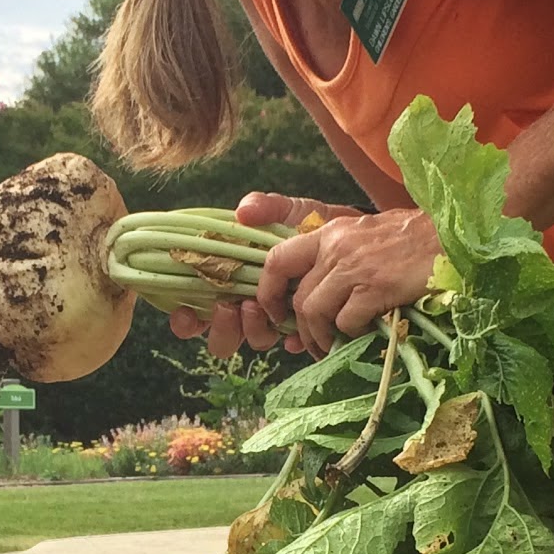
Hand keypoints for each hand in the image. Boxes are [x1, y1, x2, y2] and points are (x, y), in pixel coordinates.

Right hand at [168, 193, 375, 357]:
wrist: (366, 241)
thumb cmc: (322, 227)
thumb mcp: (296, 212)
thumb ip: (270, 208)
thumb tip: (242, 210)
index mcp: (240, 277)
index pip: (201, 302)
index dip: (187, 316)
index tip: (187, 312)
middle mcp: (254, 303)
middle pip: (223, 332)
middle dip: (221, 326)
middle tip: (230, 307)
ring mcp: (280, 319)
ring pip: (254, 340)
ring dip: (251, 329)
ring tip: (259, 309)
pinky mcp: (307, 328)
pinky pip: (291, 345)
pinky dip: (288, 340)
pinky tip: (293, 335)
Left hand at [256, 206, 441, 356]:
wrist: (454, 236)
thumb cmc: (416, 238)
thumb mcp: (368, 234)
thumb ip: (340, 255)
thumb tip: (320, 293)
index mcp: (330, 232)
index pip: (278, 258)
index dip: (268, 291)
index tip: (277, 313)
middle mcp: (336, 247)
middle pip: (298, 296)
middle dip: (301, 329)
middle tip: (314, 345)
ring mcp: (355, 266)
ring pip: (315, 311)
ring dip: (321, 337)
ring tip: (335, 347)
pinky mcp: (377, 286)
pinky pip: (347, 321)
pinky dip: (351, 334)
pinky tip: (366, 333)